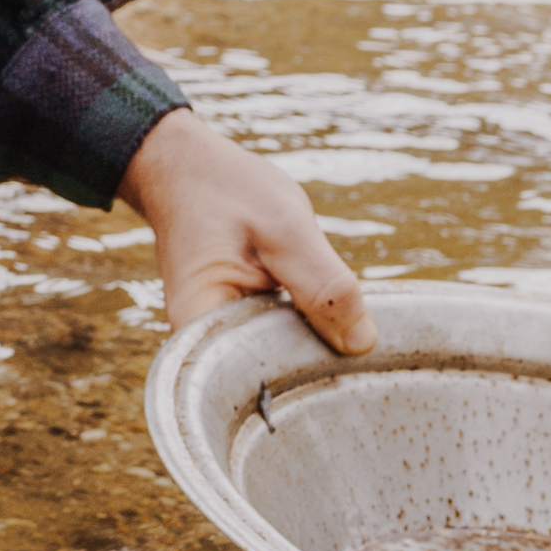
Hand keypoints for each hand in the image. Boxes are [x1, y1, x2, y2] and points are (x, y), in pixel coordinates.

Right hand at [120, 107, 373, 354]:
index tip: (355, 367)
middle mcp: (205, 345)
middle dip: (319, 361)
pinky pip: (282, 341)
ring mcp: (223, 337)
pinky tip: (329, 316)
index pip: (260, 381)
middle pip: (273, 379)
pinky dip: (307, 329)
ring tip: (347, 331)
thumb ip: (324, 285)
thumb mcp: (285, 228)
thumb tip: (363, 345)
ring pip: (282, 359)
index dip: (311, 377)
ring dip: (316, 344)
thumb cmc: (227, 191)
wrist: (187, 169)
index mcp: (203, 328)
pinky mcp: (241, 326)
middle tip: (363, 346)